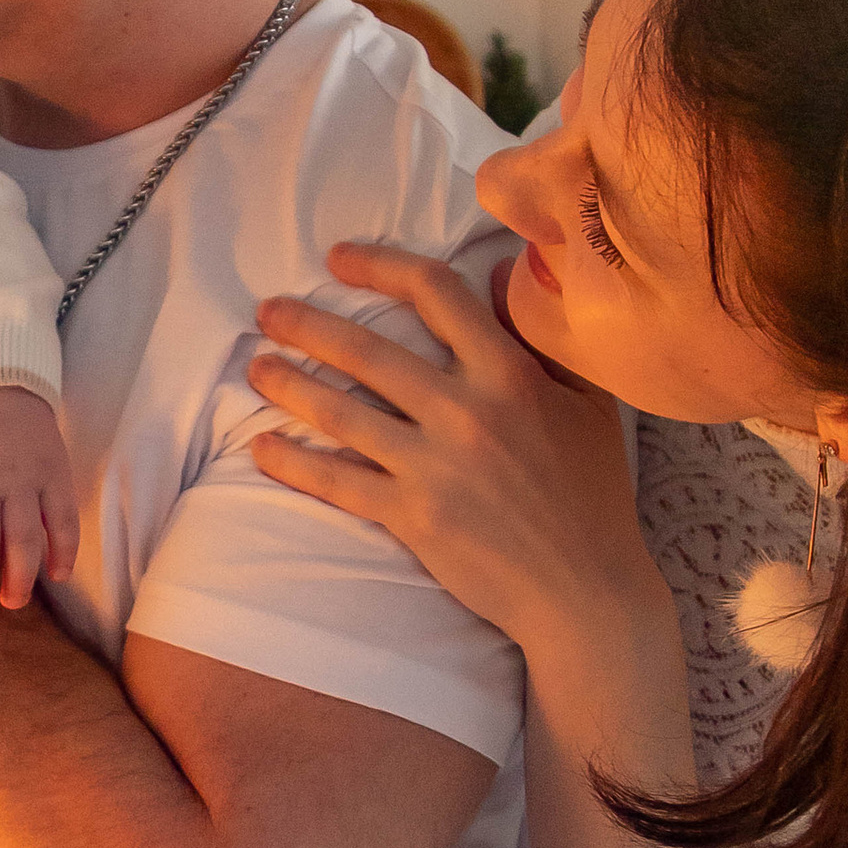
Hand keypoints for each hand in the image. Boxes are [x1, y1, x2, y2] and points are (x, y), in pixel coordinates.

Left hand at [247, 243, 654, 654]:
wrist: (584, 590)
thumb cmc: (591, 494)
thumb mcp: (589, 402)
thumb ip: (544, 335)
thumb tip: (505, 271)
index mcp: (509, 373)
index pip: (436, 293)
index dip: (381, 265)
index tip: (339, 258)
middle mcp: (466, 411)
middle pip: (368, 350)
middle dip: (307, 324)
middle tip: (267, 311)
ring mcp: (434, 465)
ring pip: (341, 411)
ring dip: (287, 385)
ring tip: (256, 368)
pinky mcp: (412, 516)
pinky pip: (337, 482)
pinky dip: (293, 463)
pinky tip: (261, 448)